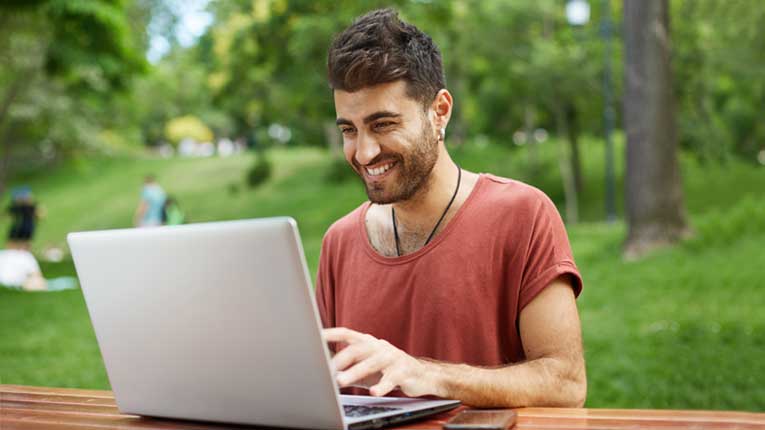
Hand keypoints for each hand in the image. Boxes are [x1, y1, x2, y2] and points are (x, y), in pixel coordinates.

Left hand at [322, 327, 440, 397]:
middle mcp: (379, 347)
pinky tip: (373, 392)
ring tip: (341, 381)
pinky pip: (391, 379)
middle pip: (357, 349)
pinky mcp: (403, 371)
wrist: (420, 375)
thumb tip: (323, 367)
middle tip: (326, 370)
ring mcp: (392, 358)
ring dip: (355, 372)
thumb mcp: (364, 367)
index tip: (315, 335)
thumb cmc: (387, 370)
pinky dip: (382, 385)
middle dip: (341, 359)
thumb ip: (346, 366)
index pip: (347, 334)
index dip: (331, 334)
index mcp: (368, 343)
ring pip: (372, 363)